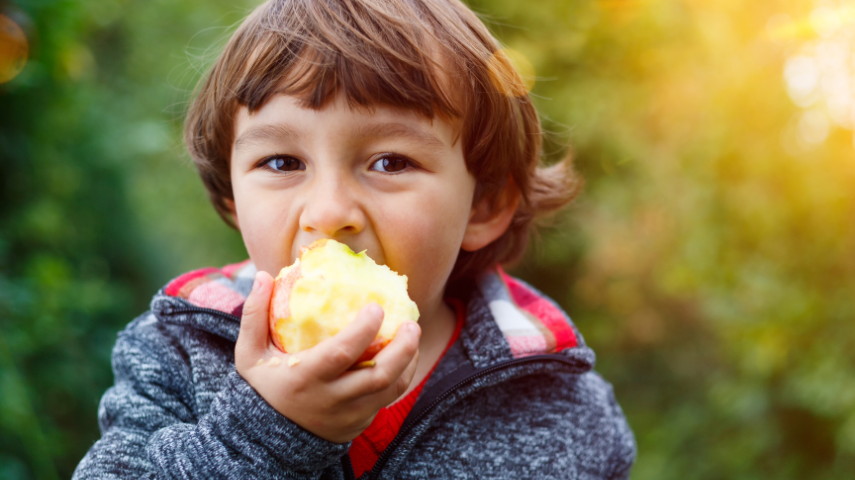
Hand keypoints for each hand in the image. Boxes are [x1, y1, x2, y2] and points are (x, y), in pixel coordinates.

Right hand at [234, 271, 420, 443]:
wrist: (268, 439)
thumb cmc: (262, 387)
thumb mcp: (249, 355)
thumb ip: (254, 316)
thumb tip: (264, 276)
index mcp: (304, 379)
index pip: (341, 354)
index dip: (363, 330)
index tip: (377, 307)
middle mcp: (331, 400)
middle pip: (378, 375)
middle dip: (402, 348)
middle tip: (412, 324)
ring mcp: (348, 416)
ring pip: (390, 389)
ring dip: (408, 361)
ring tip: (413, 335)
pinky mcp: (358, 424)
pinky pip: (387, 400)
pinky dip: (400, 376)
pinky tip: (404, 356)